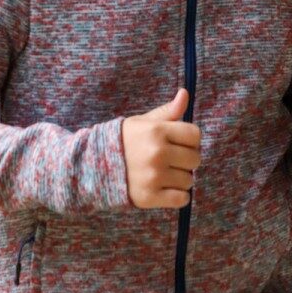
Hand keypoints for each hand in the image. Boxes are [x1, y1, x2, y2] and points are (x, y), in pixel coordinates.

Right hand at [121, 88, 200, 208]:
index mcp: (157, 131)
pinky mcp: (150, 197)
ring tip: (164, 173)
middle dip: (186, 159)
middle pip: (195, 158)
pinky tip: (165, 188)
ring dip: (180, 178)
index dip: (189, 139)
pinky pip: (182, 199)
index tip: (178, 143)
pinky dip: (177, 196)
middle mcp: (157, 153)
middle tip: (171, 159)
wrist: (96, 166)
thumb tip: (185, 93)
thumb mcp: (144, 122)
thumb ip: (168, 111)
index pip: (195, 135)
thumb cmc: (126, 141)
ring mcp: (154, 177)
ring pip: (189, 180)